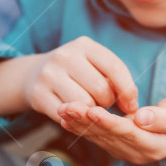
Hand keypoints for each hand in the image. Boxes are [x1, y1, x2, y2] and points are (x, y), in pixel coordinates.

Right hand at [24, 36, 138, 122]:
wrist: (33, 74)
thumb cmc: (76, 73)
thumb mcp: (94, 65)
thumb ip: (115, 79)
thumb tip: (132, 106)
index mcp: (84, 45)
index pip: (115, 67)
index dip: (128, 90)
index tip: (131, 105)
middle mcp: (65, 56)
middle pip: (101, 89)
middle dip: (108, 102)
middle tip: (102, 104)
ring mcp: (49, 74)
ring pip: (85, 105)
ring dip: (92, 113)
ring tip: (88, 107)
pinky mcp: (38, 94)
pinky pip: (68, 116)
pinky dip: (76, 120)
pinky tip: (76, 115)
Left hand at [57, 96, 165, 164]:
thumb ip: (163, 118)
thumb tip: (141, 118)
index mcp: (153, 146)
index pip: (127, 133)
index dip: (109, 122)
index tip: (92, 110)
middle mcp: (136, 153)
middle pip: (107, 136)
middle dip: (86, 121)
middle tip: (67, 107)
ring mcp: (125, 152)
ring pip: (98, 137)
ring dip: (79, 123)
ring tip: (62, 109)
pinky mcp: (117, 146)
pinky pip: (96, 137)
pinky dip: (80, 128)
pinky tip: (65, 119)